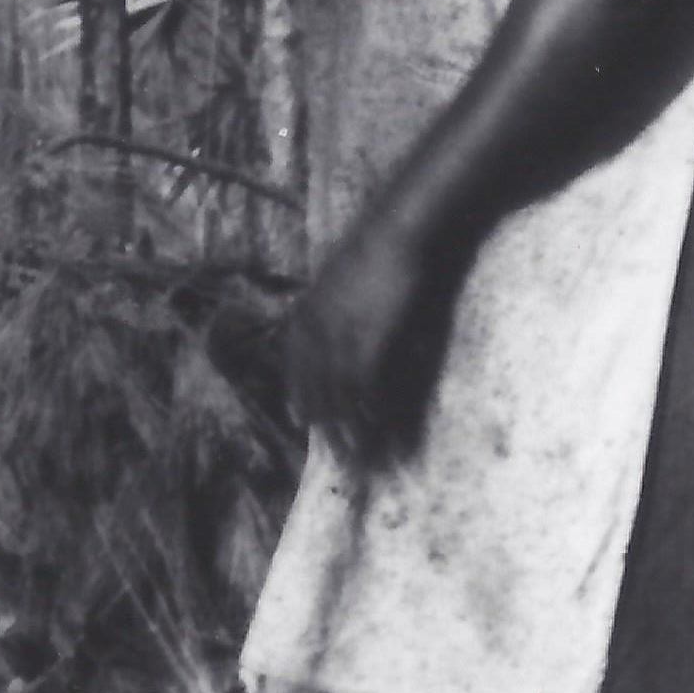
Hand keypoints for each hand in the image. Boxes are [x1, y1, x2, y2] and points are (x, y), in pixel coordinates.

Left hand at [283, 211, 461, 468]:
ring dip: (351, 436)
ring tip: (360, 467)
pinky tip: (380, 441)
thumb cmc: (377, 244)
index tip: (299, 423)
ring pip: (340, 398)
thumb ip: (332, 300)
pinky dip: (374, 420)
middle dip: (325, 427)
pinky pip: (366, 392)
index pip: (296, 365)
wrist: (397, 226)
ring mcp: (342, 338)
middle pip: (316, 389)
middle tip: (336, 460)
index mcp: (308, 311)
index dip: (299, 395)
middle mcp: (317, 329)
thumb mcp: (340, 273)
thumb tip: (330, 313)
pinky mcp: (371, 342)